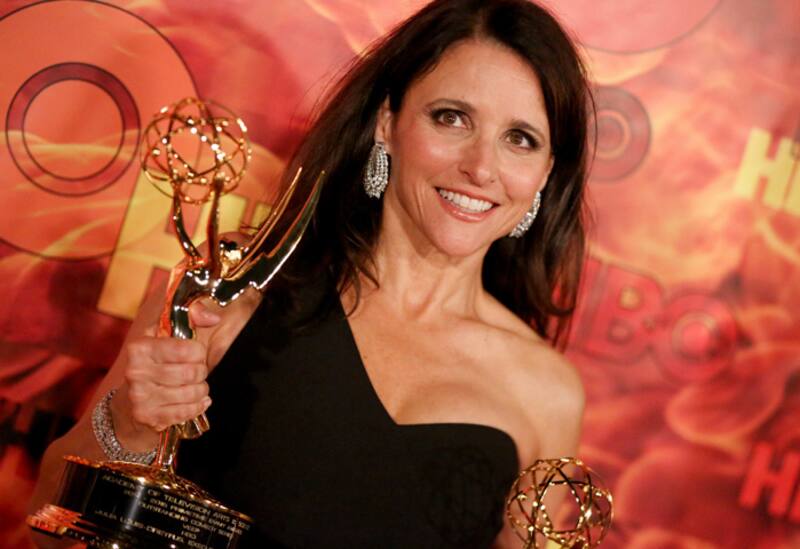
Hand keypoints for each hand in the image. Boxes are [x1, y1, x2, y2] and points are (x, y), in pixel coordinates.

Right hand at [112, 301, 221, 447]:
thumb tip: (214, 318)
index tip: (195, 354)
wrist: (126, 406)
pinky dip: (198, 406)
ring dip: (201, 390)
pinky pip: (187, 412)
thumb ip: (191, 317)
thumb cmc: (153, 365)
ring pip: (192, 393)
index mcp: (140, 348)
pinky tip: (196, 401)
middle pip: (192, 373)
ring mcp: (140, 397)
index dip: (199, 353)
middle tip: (196, 372)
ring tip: (195, 387)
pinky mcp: (148, 417)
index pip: (188, 349)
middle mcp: (136, 372)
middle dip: (201, 373)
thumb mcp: (165, 335)